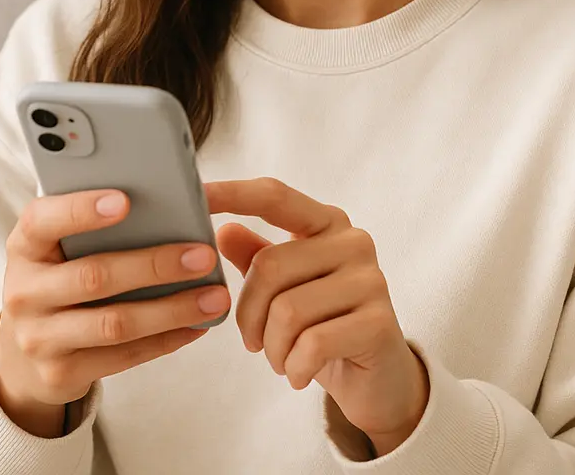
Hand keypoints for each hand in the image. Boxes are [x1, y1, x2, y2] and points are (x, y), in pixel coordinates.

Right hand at [0, 188, 230, 436]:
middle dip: (154, 265)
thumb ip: (93, 223)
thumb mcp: (58, 243)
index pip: (42, 221)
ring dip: (172, 310)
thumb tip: (166, 203)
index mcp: (25, 246)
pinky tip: (197, 324)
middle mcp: (24, 292)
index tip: (125, 200)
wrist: (24, 346)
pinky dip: (166, 340)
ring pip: (114, 324)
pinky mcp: (61, 374)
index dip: (80, 210)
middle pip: (94, 276)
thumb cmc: (59, 273)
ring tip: (214, 296)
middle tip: (203, 255)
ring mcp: (39, 338)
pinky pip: (123, 357)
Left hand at [205, 177, 428, 456]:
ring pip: (287, 310)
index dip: (232, 194)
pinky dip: (294, 367)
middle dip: (248, 315)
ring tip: (280, 359)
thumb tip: (222, 231)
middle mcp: (352, 241)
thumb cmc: (324, 325)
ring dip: (272, 348)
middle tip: (253, 342)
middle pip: (270, 266)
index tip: (194, 195)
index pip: (274, 196)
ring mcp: (370, 280)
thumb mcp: (285, 289)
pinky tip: (298, 373)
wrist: (380, 380)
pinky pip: (312, 344)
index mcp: (326, 223)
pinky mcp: (378, 322)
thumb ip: (256, 257)